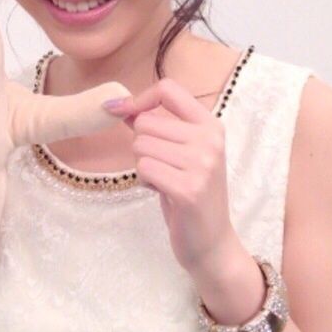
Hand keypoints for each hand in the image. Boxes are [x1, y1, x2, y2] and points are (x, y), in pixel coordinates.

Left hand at [104, 78, 236, 274]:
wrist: (211, 242)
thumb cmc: (190, 195)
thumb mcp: (179, 153)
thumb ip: (155, 127)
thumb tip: (119, 105)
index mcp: (211, 125)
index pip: (168, 89)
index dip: (140, 99)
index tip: (124, 113)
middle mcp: (210, 140)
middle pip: (146, 122)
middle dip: (141, 145)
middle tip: (162, 167)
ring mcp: (202, 164)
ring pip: (141, 146)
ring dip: (143, 165)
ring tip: (164, 180)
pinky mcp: (189, 189)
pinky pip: (144, 168)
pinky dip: (145, 180)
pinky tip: (163, 191)